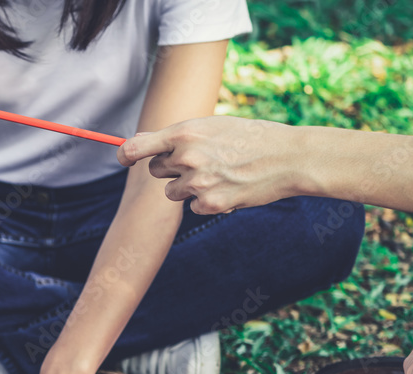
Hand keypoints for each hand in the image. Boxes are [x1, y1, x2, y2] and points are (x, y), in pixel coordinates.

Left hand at [116, 117, 301, 214]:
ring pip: (172, 192)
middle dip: (170, 168)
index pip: (137, 147)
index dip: (125, 155)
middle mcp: (187, 156)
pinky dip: (207, 201)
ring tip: (218, 173)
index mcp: (185, 132)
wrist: (289, 158)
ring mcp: (198, 182)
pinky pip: (193, 207)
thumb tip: (138, 141)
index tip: (123, 159)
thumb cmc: (250, 137)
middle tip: (200, 161)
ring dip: (188, 187)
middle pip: (156, 170)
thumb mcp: (212, 126)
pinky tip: (229, 188)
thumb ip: (177, 136)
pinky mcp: (210, 203)